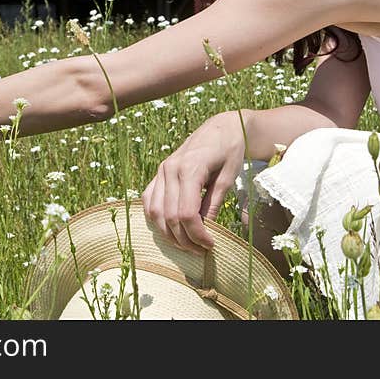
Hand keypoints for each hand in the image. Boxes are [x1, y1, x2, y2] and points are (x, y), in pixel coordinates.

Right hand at [141, 111, 246, 251]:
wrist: (221, 128)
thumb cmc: (230, 150)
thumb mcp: (228, 177)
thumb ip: (214, 203)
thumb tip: (206, 231)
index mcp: (189, 169)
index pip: (186, 213)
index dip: (197, 234)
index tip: (211, 245)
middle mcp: (170, 170)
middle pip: (170, 216)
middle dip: (185, 239)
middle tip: (201, 250)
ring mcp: (161, 171)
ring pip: (155, 212)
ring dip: (169, 234)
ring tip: (187, 244)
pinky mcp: (159, 173)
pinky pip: (149, 200)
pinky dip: (156, 218)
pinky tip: (169, 229)